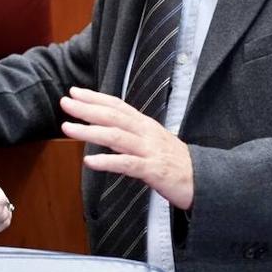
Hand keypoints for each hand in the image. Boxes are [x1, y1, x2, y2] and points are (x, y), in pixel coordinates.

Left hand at [59, 87, 194, 209]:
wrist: (205, 181)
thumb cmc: (176, 162)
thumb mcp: (153, 141)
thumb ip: (132, 134)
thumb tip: (108, 127)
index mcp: (145, 125)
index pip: (118, 105)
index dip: (96, 97)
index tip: (75, 91)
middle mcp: (146, 133)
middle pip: (113, 116)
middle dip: (87, 108)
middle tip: (65, 102)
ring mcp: (150, 151)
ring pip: (117, 136)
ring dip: (90, 131)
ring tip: (68, 128)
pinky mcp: (154, 171)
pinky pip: (127, 165)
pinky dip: (107, 162)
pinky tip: (90, 161)